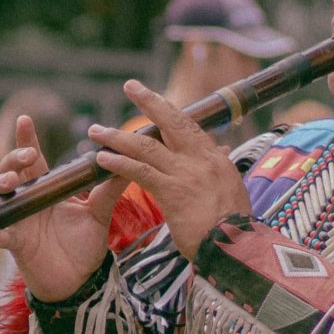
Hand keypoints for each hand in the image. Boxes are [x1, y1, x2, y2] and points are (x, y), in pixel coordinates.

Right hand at [0, 114, 123, 301]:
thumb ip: (108, 189)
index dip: (26, 139)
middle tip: (28, 156)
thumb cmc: (85, 246)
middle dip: (13, 159)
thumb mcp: (99, 213)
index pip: (33, 159)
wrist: (80, 281)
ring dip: (1, 185)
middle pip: (10, 171)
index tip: (25, 119)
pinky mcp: (16, 244)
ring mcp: (18, 221)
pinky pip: (1, 235)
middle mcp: (28, 201)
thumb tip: (128, 162)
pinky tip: (3, 232)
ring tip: (11, 181)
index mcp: (45, 189)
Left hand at [88, 80, 250, 259]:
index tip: (153, 97)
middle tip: (130, 86)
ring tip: (96, 131)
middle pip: (171, 121)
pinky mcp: (171, 191)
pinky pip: (139, 171)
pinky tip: (101, 159)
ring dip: (117, 136)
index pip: (189, 126)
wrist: (238, 247)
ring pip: (146, 145)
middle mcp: (200, 159)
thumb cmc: (234, 226)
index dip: (169, 110)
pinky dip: (118, 162)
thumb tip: (222, 151)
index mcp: (215, 158)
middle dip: (148, 101)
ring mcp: (185, 173)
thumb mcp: (232, 190)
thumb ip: (220, 169)